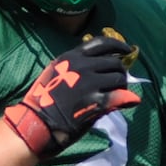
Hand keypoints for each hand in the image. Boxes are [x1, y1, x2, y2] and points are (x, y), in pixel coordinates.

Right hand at [4, 28, 139, 159]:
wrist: (37, 123)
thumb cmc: (42, 100)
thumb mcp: (56, 72)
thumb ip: (75, 65)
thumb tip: (98, 65)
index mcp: (71, 57)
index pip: (102, 43)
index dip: (118, 46)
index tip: (126, 50)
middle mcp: (82, 66)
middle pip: (114, 62)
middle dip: (120, 71)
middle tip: (119, 81)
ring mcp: (90, 83)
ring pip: (119, 78)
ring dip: (122, 86)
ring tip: (119, 94)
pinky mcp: (96, 102)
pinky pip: (120, 96)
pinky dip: (127, 99)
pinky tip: (129, 102)